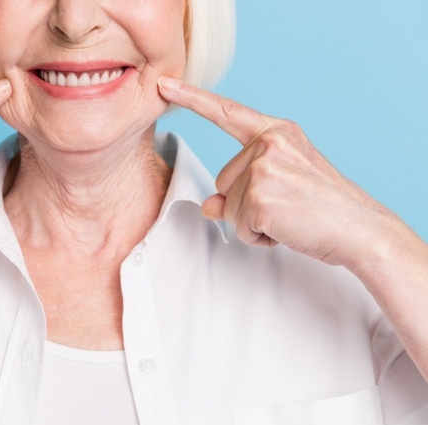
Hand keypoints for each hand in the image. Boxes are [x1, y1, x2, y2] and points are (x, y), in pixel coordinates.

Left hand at [157, 76, 397, 266]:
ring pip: (227, 207)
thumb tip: (207, 206)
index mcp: (277, 132)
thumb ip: (239, 188)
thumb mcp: (280, 186)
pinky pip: (239, 227)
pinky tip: (286, 230)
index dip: (192, 99)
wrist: (360, 229)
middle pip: (223, 181)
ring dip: (252, 222)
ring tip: (289, 217)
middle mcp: (268, 143)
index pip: (227, 112)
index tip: (165, 86)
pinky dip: (259, 237)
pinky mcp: (259, 198)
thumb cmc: (323, 206)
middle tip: (287, 206)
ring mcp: (263, 169)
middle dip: (246, 203)